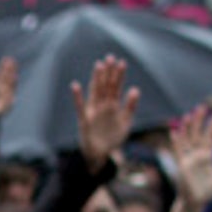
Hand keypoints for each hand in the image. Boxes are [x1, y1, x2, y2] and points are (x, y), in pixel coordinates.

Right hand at [71, 55, 138, 171]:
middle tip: (110, 57)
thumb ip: (130, 106)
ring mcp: (93, 111)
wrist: (100, 154)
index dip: (118, 75)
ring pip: (95, 92)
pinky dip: (77, 97)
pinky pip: (80, 107)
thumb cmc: (113, 137)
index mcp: (112, 105)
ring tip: (98, 66)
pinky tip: (75, 86)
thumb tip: (136, 89)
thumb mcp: (125, 122)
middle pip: (105, 86)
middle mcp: (102, 105)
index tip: (122, 62)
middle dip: (108, 73)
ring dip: (96, 79)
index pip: (115, 87)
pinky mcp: (84, 120)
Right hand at [167, 106, 211, 211]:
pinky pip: (179, 152)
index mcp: (207, 156)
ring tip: (188, 115)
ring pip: (187, 140)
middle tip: (202, 107)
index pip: (209, 138)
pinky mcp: (182, 166)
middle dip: (199, 121)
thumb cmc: (207, 191)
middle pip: (197, 134)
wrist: (196, 203)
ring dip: (187, 128)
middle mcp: (197, 155)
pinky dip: (177, 142)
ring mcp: (189, 159)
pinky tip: (175, 132)